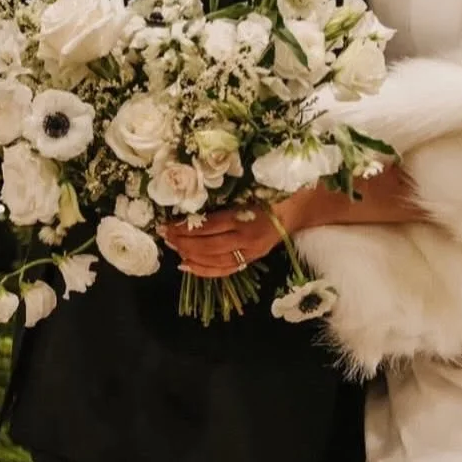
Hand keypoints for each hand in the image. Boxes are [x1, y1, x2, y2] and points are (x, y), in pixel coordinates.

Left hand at [160, 206, 286, 277]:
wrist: (295, 210)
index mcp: (244, 217)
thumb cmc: (269, 194)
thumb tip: (191, 207)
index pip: (208, 226)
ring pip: (214, 260)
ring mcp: (249, 252)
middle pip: (208, 245)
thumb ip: (224, 201)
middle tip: (166, 237)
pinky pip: (224, 270)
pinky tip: (188, 266)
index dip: (186, 228)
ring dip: (191, 255)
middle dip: (183, 242)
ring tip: (173, 249)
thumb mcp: (247, 192)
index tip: (168, 225)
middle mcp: (245, 238)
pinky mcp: (251, 259)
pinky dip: (204, 270)